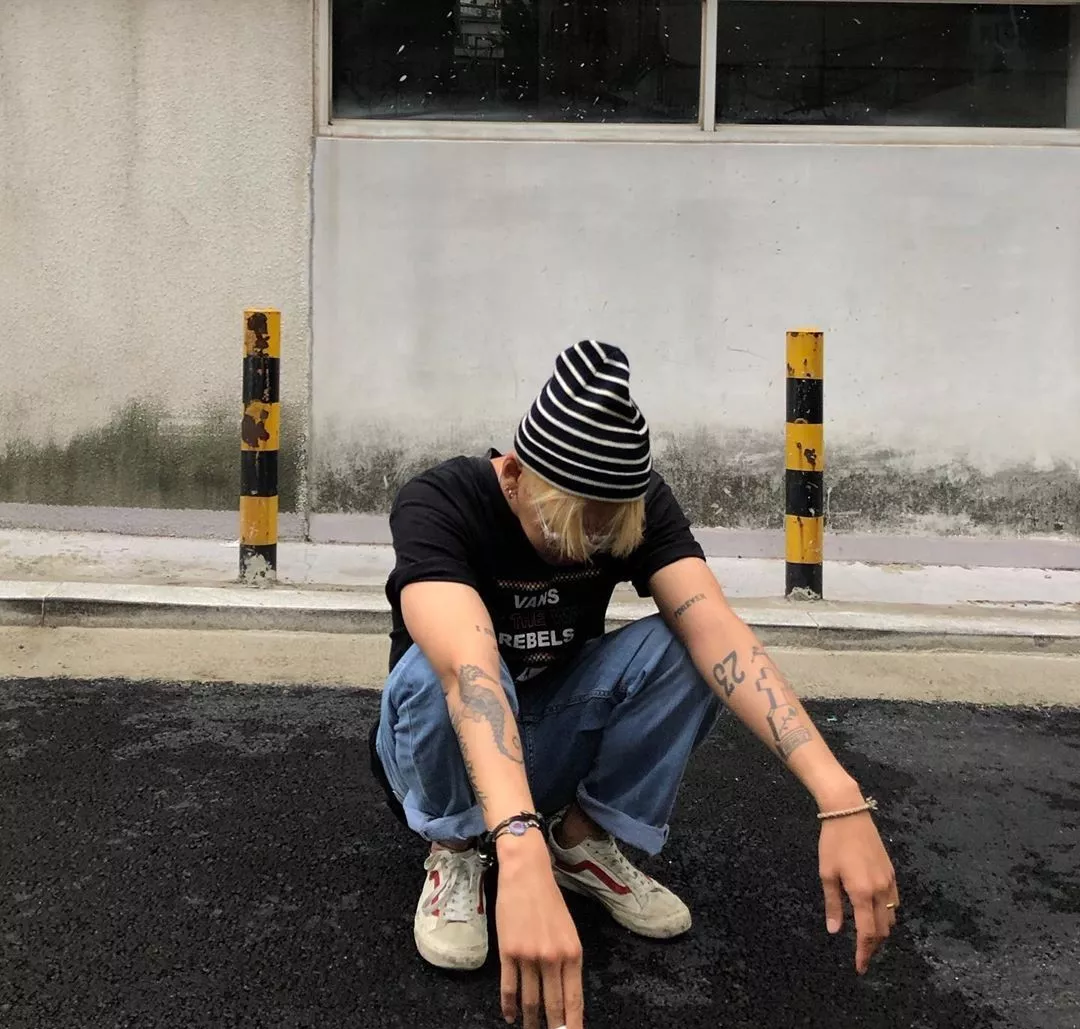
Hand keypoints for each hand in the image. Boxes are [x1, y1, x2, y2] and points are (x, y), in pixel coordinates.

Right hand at [496, 831, 583, 1027]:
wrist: (526, 874)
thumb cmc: (549, 901)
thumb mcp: (567, 931)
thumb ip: (567, 961)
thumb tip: (565, 993)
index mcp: (573, 953)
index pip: (574, 1000)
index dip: (573, 1024)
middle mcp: (553, 958)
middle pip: (553, 1006)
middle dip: (552, 1028)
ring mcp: (529, 956)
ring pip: (530, 1001)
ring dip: (530, 1022)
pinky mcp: (508, 952)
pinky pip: (509, 988)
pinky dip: (509, 1007)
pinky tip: (510, 1017)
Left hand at [819, 812, 898, 974]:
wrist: (849, 813)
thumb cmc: (833, 843)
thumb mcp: (827, 874)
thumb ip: (833, 904)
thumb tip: (835, 931)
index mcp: (863, 893)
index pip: (868, 933)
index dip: (864, 952)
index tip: (860, 967)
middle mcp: (881, 890)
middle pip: (884, 930)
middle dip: (874, 946)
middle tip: (862, 955)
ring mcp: (889, 881)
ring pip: (891, 917)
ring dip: (882, 931)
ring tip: (868, 938)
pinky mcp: (892, 872)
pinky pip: (895, 902)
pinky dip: (888, 914)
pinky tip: (876, 915)